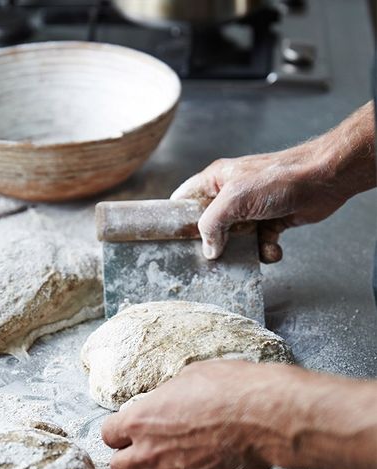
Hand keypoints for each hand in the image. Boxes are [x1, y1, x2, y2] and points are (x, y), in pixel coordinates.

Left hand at [101, 360, 295, 468]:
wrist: (265, 415)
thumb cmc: (227, 387)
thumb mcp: (187, 377)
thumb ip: (164, 398)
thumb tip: (162, 403)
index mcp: (141, 420)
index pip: (108, 435)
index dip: (118, 432)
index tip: (129, 429)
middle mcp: (151, 453)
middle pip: (119, 468)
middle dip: (128, 459)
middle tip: (146, 448)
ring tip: (185, 451)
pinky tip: (211, 458)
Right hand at [171, 142, 346, 261]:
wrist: (324, 180)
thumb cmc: (279, 179)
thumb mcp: (235, 199)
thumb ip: (212, 224)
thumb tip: (208, 250)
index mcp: (216, 181)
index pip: (185, 200)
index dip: (177, 220)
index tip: (174, 242)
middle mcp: (231, 195)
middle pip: (210, 226)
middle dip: (214, 243)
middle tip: (214, 258)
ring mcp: (251, 210)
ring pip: (236, 240)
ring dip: (244, 251)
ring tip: (253, 251)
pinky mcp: (270, 222)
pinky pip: (259, 244)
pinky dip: (266, 250)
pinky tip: (274, 248)